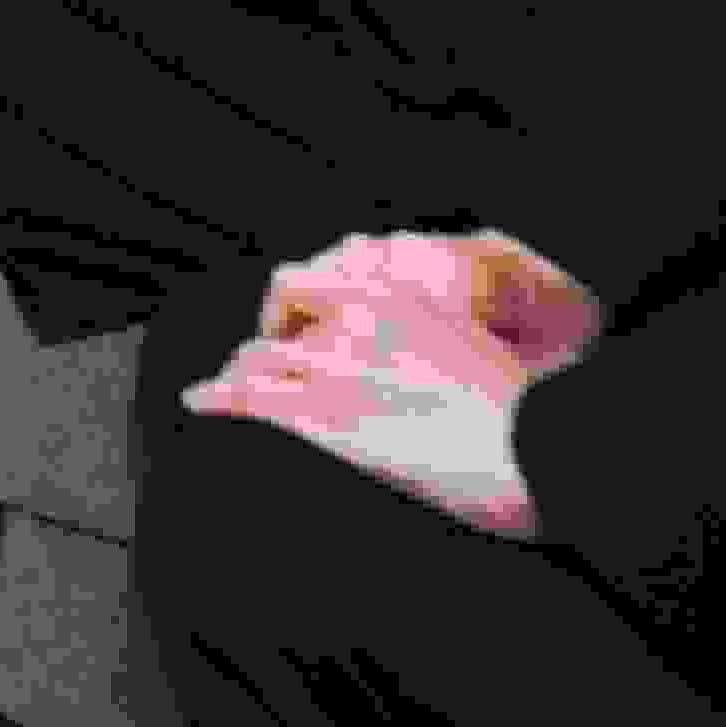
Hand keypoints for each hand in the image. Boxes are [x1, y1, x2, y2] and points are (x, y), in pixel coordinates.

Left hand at [183, 244, 561, 537]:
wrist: (528, 450)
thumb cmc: (520, 414)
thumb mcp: (478, 348)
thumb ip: (436, 336)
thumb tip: (429, 356)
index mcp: (392, 296)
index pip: (307, 277)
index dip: (289, 302)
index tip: (288, 322)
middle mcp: (352, 320)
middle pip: (279, 316)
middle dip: (264, 340)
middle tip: (257, 364)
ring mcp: (333, 366)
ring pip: (257, 357)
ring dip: (237, 373)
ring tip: (221, 389)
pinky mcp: (322, 417)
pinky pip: (250, 399)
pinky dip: (217, 398)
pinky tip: (197, 401)